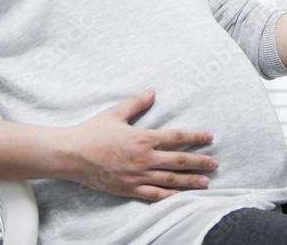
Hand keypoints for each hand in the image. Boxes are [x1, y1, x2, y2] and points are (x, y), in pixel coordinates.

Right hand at [61, 88, 217, 200]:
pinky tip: (181, 197)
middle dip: (200, 162)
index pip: (176, 138)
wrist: (71, 155)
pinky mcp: (128, 189)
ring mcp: (137, 176)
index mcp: (143, 138)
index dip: (195, 138)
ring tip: (206, 182)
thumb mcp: (115, 113)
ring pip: (170, 180)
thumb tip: (152, 91)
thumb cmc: (92, 133)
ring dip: (190, 181)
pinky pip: (153, 195)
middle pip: (179, 161)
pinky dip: (169, 197)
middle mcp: (144, 159)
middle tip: (216, 163)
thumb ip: (136, 103)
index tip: (210, 137)